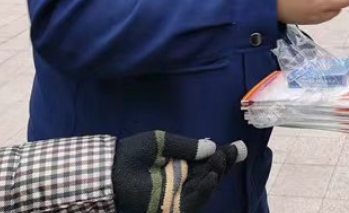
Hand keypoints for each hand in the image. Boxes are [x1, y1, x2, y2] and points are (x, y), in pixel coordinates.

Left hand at [114, 131, 246, 212]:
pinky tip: (212, 177)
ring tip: (222, 160)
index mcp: (177, 164)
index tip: (237, 147)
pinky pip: (192, 202)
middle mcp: (179, 180)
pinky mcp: (171, 207)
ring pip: (204, 188)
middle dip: (224, 163)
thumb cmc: (131, 154)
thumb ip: (187, 146)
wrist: (110, 172)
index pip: (205, 161)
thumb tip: (212, 146)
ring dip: (216, 174)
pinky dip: (204, 191)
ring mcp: (176, 195)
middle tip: (238, 150)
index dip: (221, 155)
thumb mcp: (161, 142)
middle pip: (209, 174)